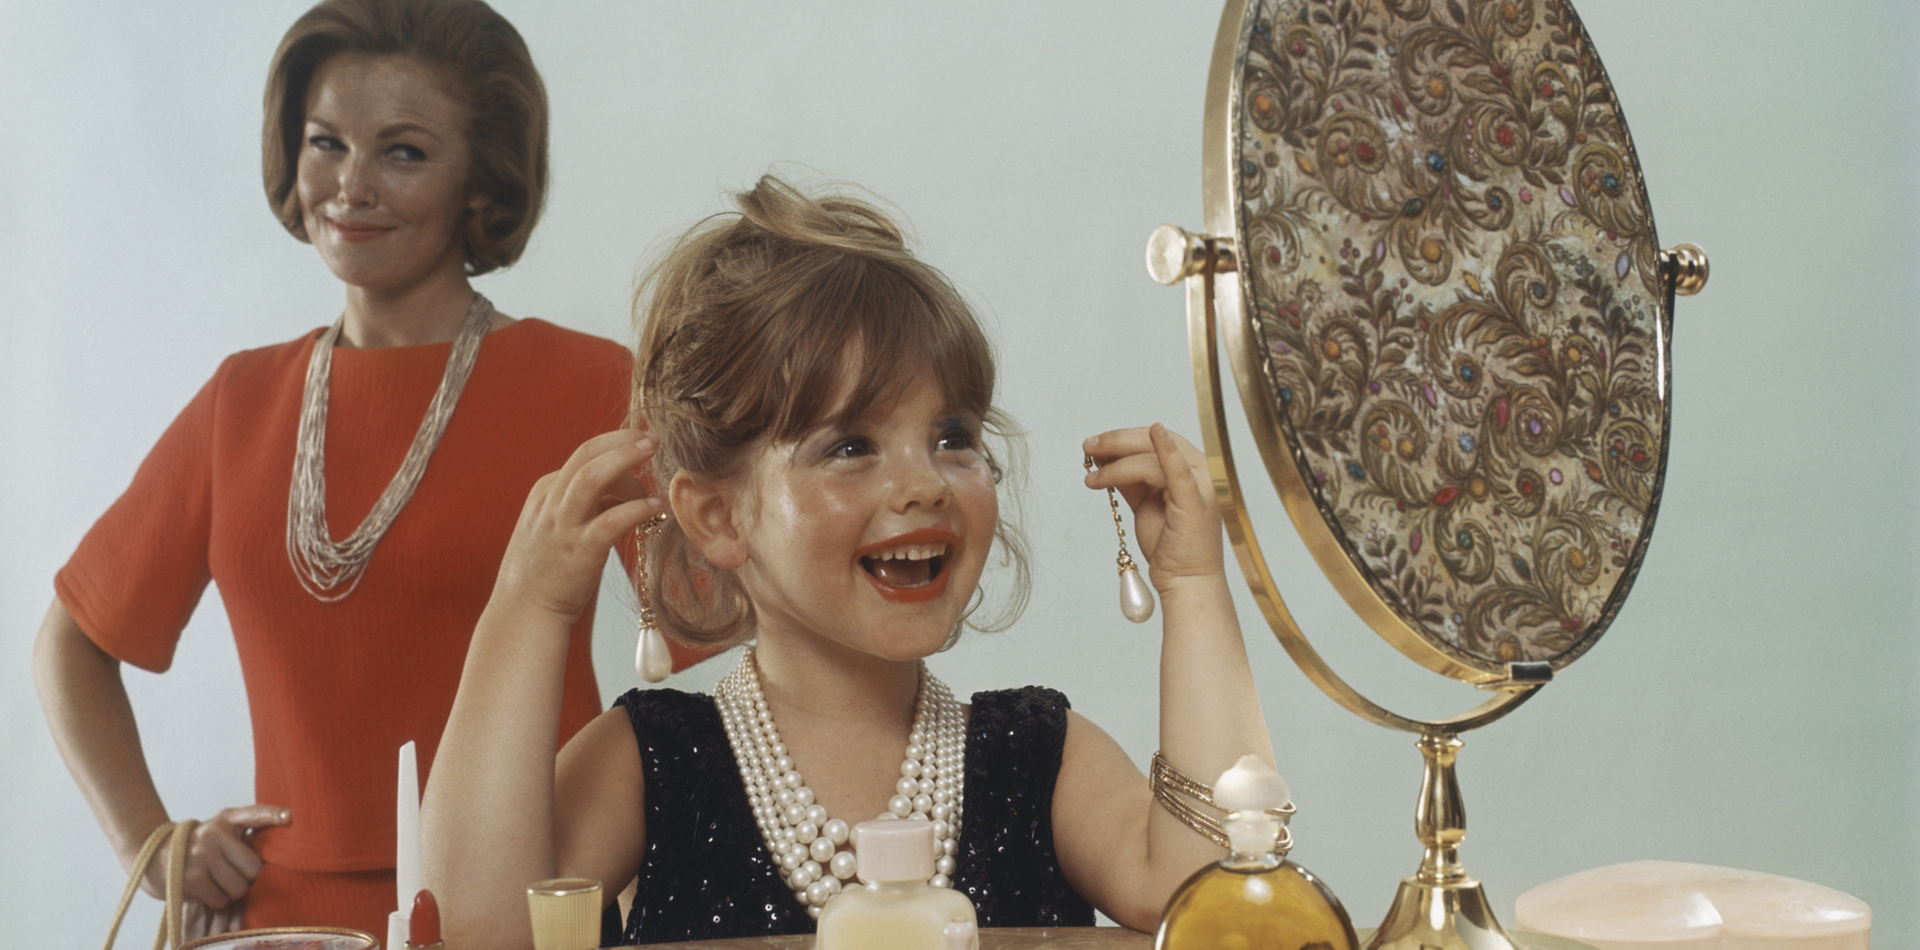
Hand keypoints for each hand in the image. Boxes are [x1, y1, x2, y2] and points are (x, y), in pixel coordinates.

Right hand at [141, 804, 290, 936]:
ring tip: (216, 881)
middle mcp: (215, 832)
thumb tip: (275, 844)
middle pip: (254, 868)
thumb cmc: (196, 847)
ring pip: (239, 887)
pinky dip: (216, 900)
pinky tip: (205, 889)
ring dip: (231, 892)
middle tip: (231, 874)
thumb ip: (243, 836)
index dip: (273, 815)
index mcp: (226, 818)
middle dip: (246, 879)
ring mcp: (202, 854)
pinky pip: (221, 899)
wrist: (151, 856)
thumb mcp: (219, 832)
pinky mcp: (191, 876)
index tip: (291, 816)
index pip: (254, 814)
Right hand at [490, 429, 664, 626]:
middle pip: (587, 455)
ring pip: (593, 477)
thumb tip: (625, 490)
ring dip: (626, 459)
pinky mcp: (579, 551)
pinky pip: (610, 521)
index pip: (584, 456)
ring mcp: (564, 526)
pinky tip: (654, 507)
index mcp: (546, 492)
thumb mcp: (558, 525)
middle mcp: (552, 502)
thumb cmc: (548, 570)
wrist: (524, 612)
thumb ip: (585, 504)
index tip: (641, 441)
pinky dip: (635, 508)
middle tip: (653, 437)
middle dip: (622, 440)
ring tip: (653, 453)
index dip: (616, 446)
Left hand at [1082, 424, 1223, 587]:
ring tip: (1092, 475)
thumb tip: (1105, 456)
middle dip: (1117, 441)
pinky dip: (1168, 451)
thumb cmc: (1168, 546)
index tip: (1095, 443)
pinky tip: (1156, 432)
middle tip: (1089, 446)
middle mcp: (1201, 473)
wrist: (1185, 581)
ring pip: (1153, 460)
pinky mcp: (1196, 503)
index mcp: (1190, 469)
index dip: (1123, 437)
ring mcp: (1202, 486)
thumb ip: (1130, 478)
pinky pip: (1180, 472)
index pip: (1154, 441)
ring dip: (1118, 463)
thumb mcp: (1144, 503)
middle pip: (1154, 443)